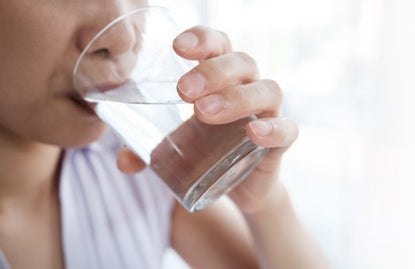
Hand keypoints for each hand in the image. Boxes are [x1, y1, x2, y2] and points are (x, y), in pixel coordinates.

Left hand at [117, 26, 297, 214]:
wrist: (239, 186)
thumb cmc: (207, 151)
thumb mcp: (175, 148)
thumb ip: (147, 151)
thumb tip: (122, 161)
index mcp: (223, 79)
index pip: (219, 45)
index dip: (203, 40)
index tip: (177, 48)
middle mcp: (248, 88)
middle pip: (242, 63)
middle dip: (213, 71)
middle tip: (183, 90)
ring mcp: (268, 113)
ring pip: (267, 90)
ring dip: (236, 97)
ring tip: (203, 113)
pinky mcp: (280, 143)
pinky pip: (287, 130)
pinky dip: (274, 129)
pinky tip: (254, 133)